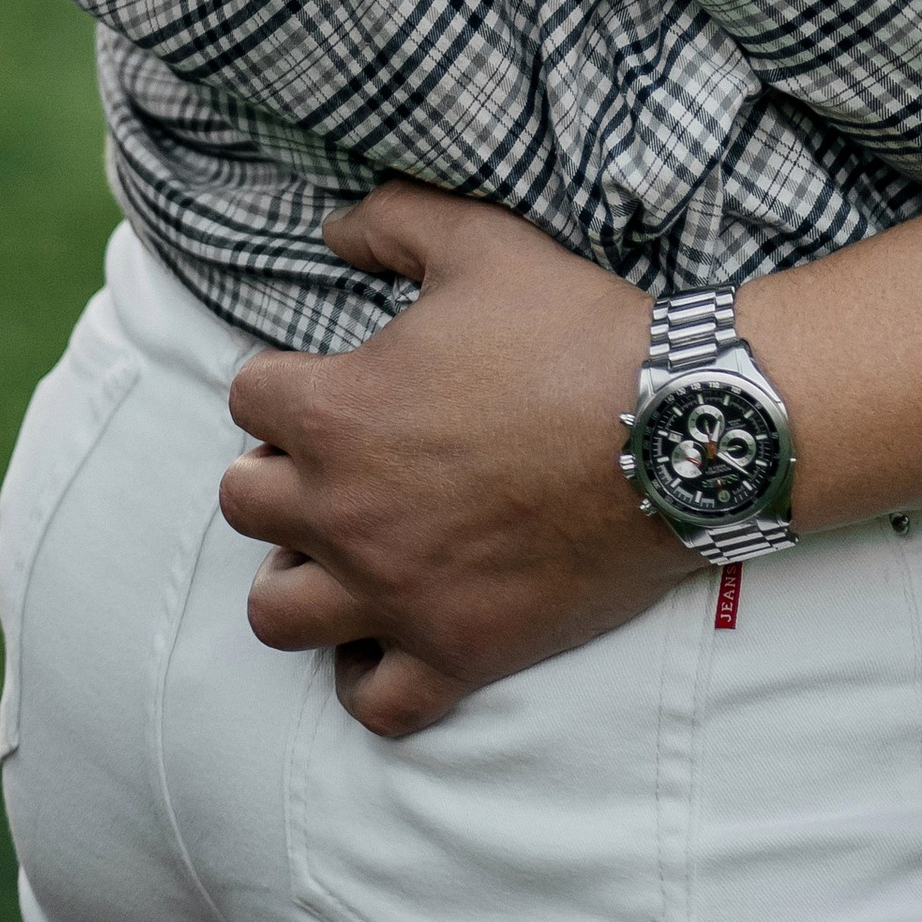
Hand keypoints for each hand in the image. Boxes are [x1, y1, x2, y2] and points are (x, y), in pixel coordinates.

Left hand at [219, 183, 673, 737]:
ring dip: (297, 578)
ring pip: (278, 614)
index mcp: (338, 413)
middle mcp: (345, 512)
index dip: (283, 381)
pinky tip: (388, 635)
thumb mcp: (482, 240)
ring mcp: (395, 594)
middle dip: (275, 475)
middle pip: (245, 506)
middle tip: (330, 461)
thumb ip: (391, 219)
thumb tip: (332, 226)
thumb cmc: (575, 331)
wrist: (675, 427)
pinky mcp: (455, 650)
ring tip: (338, 552)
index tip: (324, 382)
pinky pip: (373, 701)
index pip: (249, 398)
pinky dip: (367, 675)